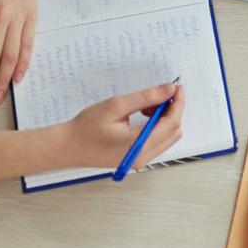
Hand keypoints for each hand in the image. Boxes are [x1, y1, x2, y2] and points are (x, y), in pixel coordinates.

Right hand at [64, 83, 183, 168]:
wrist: (69, 146)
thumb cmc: (87, 127)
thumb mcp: (116, 106)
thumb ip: (146, 97)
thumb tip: (169, 89)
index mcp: (138, 144)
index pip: (171, 123)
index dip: (178, 103)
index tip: (176, 87)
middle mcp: (143, 157)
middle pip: (173, 131)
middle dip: (172, 110)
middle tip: (159, 94)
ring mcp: (140, 160)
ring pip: (168, 137)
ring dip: (164, 118)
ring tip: (145, 106)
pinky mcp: (137, 159)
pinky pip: (158, 141)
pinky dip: (157, 126)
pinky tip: (143, 116)